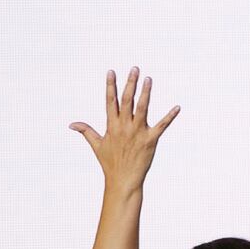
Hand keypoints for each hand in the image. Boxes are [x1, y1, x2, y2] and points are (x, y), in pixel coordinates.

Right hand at [70, 68, 179, 192]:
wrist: (123, 180)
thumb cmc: (110, 163)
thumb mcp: (96, 145)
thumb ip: (86, 131)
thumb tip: (72, 124)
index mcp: (112, 125)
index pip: (110, 100)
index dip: (111, 85)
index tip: (111, 71)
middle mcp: (125, 126)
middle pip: (127, 100)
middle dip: (130, 83)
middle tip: (135, 68)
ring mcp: (138, 132)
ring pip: (143, 108)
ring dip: (146, 93)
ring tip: (149, 79)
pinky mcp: (151, 140)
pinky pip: (162, 126)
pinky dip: (170, 117)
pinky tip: (177, 107)